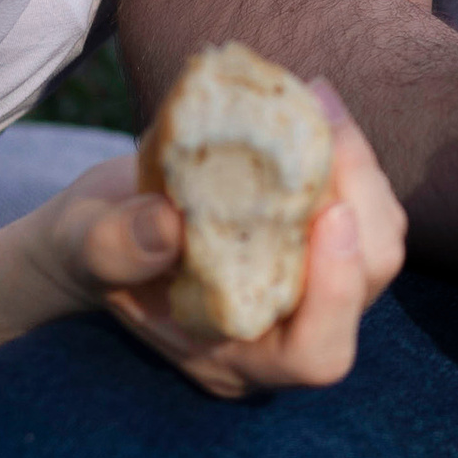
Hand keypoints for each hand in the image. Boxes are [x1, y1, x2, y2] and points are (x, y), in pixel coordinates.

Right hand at [42, 87, 407, 396]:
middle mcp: (285, 330)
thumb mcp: (81, 247)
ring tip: (318, 102)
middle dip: (362, 202)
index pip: (316, 352)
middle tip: (327, 127)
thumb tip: (169, 226)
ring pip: (376, 238)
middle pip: (367, 283)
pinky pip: (358, 201)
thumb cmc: (86, 250)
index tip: (331, 213)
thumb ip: (116, 247)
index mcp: (236, 356)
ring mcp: (307, 284)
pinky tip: (313, 102)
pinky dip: (345, 153)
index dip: (337, 291)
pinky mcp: (315, 237)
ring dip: (360, 169)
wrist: (100, 227)